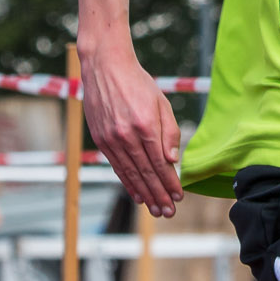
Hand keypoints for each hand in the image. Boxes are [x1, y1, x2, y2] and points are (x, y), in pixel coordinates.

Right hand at [81, 46, 181, 217]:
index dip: (170, 183)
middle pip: (145, 173)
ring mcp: (111, 139)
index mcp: (145, 126)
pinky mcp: (100, 139)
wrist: (105, 67)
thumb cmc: (138, 83)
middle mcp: (126, 136)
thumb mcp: (161, 103)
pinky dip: (127, 182)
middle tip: (168, 213)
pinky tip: (136, 194)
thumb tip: (172, 161)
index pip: (160, 163)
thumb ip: (170, 132)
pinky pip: (116, 167)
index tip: (179, 197)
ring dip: (144, 194)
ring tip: (155, 209)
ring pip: (130, 174)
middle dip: (159, 195)